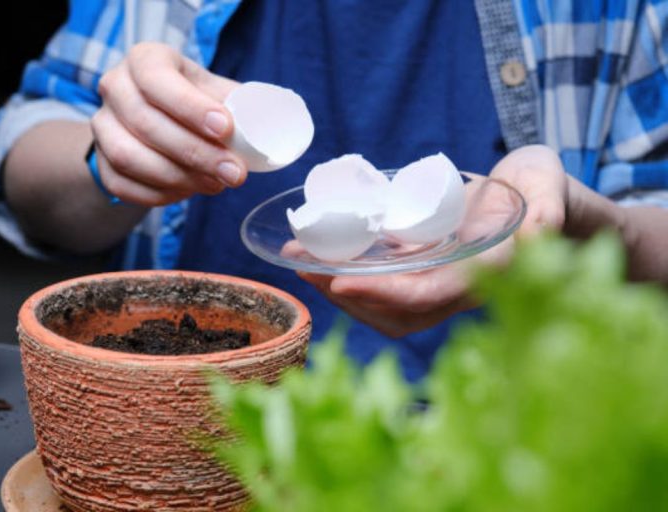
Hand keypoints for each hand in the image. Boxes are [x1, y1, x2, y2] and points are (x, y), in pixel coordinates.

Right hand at [91, 43, 246, 205]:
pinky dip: (159, 194)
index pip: (156, 78)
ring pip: (128, 156)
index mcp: (144, 60)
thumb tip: (266, 127)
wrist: (157, 123)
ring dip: (177, 177)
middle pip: (145, 122)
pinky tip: (188, 192)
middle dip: (195, 153)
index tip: (225, 128)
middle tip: (233, 173)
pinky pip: (122, 184)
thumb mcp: (214, 91)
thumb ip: (237, 104)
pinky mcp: (100, 162)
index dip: (190, 106)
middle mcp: (115, 87)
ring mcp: (102, 125)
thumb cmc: (194, 103)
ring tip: (215, 185)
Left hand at [298, 145, 568, 336]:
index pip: (429, 295)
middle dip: (347, 295)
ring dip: (339, 284)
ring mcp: (436, 279)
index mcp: (482, 275)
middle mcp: (454, 287)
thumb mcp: (549, 192)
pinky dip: (349, 268)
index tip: (342, 282)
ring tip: (300, 257)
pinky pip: (382, 278)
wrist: (541, 204)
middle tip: (303, 266)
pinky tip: (319, 248)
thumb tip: (538, 231)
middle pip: (394, 310)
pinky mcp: (424, 264)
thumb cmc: (545, 193)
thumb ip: (545, 211)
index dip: (385, 293)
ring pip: (382, 301)